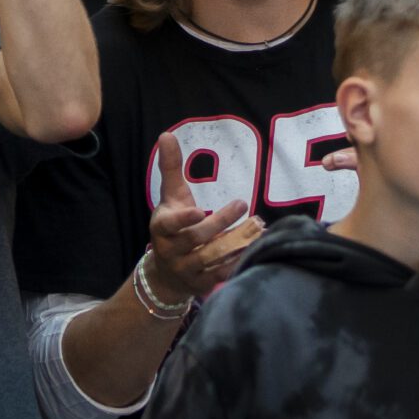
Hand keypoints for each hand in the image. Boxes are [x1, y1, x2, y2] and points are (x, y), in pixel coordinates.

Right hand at [148, 130, 262, 299]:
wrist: (167, 273)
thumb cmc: (172, 226)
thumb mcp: (171, 198)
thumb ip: (171, 168)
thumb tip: (167, 134)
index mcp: (162, 229)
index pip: (169, 225)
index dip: (183, 219)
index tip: (199, 210)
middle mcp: (171, 251)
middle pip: (196, 239)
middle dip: (220, 222)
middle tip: (242, 203)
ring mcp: (187, 270)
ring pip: (211, 258)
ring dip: (234, 242)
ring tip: (256, 226)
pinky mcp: (202, 284)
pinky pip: (222, 274)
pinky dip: (238, 261)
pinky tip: (255, 247)